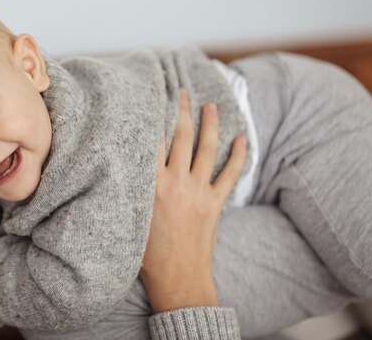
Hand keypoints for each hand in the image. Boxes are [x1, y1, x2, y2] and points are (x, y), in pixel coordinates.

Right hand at [139, 89, 246, 312]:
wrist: (177, 279)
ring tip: (210, 105)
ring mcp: (197, 191)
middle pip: (180, 137)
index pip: (151, 141)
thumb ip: (132, 188)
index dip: (151, 116)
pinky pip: (229, 175)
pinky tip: (241, 139)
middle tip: (183, 93)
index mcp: (150, 185)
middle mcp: (175, 182)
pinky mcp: (214, 204)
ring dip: (210, 124)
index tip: (151, 97)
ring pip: (206, 149)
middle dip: (182, 111)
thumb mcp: (130, 216)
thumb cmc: (147, 253)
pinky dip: (238, 156)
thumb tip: (129, 162)